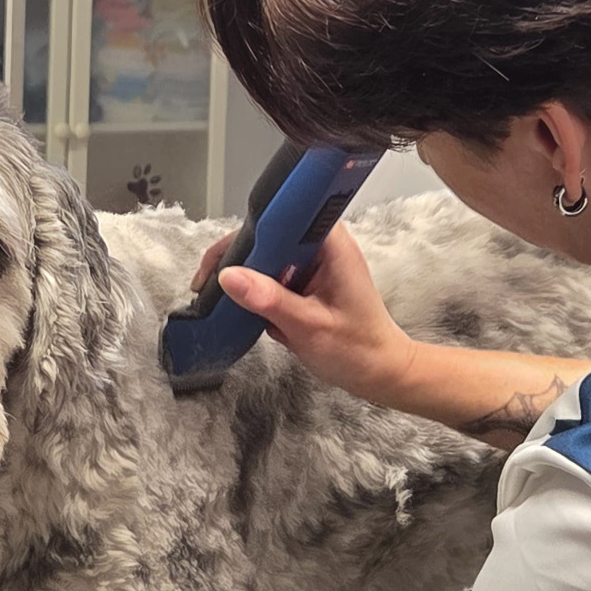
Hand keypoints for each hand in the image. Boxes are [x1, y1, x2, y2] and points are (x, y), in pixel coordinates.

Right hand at [192, 226, 420, 404]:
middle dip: (241, 261)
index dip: (250, 233)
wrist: (380, 372)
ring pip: (267, 259)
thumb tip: (228, 277)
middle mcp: (321, 247)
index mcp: (330, 245)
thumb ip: (270, 300)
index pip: (283, 218)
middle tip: (210, 286)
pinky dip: (260, 295)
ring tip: (226, 303)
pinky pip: (273, 278)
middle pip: (269, 236)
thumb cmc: (358, 350)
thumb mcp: (310, 326)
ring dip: (249, 281)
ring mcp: (313, 264)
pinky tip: (253, 315)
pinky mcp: (306, 281)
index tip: (223, 259)